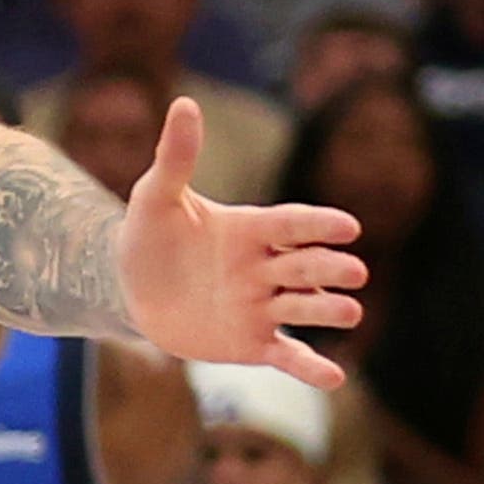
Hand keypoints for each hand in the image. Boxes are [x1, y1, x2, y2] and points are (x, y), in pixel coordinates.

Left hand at [116, 98, 369, 386]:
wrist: (128, 289)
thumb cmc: (147, 237)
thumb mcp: (156, 197)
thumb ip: (175, 157)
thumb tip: (184, 103)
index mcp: (251, 228)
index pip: (292, 224)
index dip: (318, 225)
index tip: (348, 226)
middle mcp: (265, 266)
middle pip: (305, 265)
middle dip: (329, 268)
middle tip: (355, 271)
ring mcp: (262, 306)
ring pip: (302, 307)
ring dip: (326, 309)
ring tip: (351, 313)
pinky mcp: (252, 342)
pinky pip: (286, 356)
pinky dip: (310, 368)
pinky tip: (335, 380)